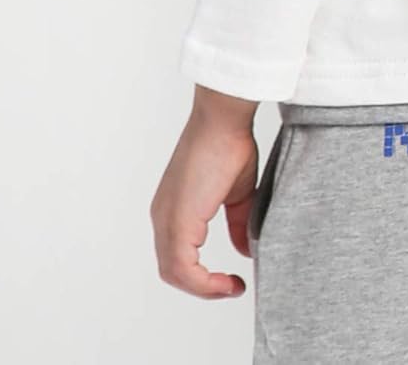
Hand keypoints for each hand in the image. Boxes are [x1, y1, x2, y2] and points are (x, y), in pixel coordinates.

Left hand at [150, 88, 260, 298]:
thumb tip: (245, 250)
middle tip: (231, 288)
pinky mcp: (177, 221)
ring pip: (174, 273)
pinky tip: (228, 281)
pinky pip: (182, 268)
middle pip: (172, 270)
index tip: (230, 280)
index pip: (178, 256)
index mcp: (173, 209)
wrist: (223, 118)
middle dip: (203, 287)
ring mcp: (166, 219)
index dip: (202, 276)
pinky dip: (203, 283)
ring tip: (232, 288)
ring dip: (204, 288)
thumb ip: (238, 223)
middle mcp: (163, 217)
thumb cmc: (230, 143)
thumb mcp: (238, 193)